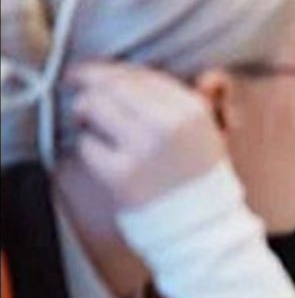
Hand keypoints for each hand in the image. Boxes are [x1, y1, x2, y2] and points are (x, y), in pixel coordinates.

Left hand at [67, 62, 227, 210]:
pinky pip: (86, 145)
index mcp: (192, 110)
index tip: (95, 72)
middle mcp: (168, 124)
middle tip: (77, 87)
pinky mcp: (120, 175)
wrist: (201, 226)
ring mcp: (143, 150)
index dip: (112, 71)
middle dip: (89, 83)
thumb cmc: (201, 176)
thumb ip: (211, 99)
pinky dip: (89, 147)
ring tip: (89, 122)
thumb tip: (211, 76)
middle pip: (111, 85)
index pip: (141, 75)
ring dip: (84, 112)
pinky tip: (102, 154)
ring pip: (92, 107)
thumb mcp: (214, 132)